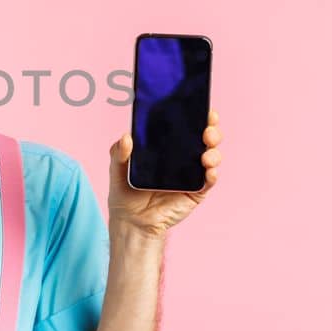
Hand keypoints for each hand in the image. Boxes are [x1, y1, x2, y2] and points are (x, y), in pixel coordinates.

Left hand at [108, 109, 221, 237]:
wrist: (131, 221)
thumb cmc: (125, 192)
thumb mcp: (117, 169)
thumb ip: (118, 153)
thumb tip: (126, 136)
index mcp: (168, 146)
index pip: (188, 126)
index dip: (199, 116)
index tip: (204, 109)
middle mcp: (184, 157)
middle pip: (206, 139)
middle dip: (212, 131)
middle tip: (207, 131)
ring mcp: (192, 174)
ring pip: (212, 157)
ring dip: (214, 153)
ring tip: (206, 156)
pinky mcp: (196, 192)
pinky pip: (208, 181)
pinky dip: (212, 175)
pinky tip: (209, 171)